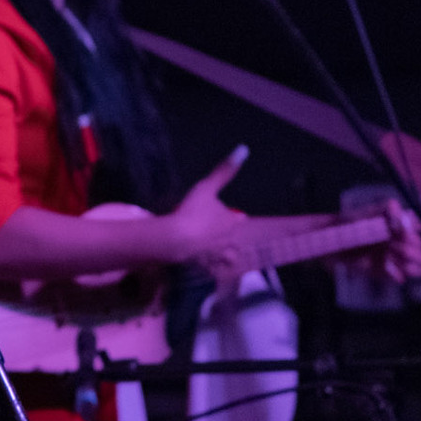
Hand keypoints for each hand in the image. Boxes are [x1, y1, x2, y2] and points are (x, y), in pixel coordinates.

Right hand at [162, 144, 252, 261]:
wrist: (177, 239)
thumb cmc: (193, 212)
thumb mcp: (207, 187)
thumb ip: (224, 171)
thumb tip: (244, 149)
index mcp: (231, 222)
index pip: (238, 219)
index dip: (233, 218)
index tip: (231, 217)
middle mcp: (229, 241)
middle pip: (235, 242)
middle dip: (230, 239)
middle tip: (220, 236)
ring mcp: (218, 257)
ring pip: (228, 259)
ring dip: (225, 257)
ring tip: (219, 255)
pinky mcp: (205, 269)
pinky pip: (212, 272)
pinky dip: (211, 270)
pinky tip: (205, 268)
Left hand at [329, 200, 420, 282]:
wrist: (333, 243)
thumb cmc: (350, 224)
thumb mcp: (368, 211)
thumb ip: (387, 208)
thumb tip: (405, 214)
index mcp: (400, 227)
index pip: (419, 230)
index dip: (412, 232)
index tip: (398, 231)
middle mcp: (401, 243)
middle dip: (408, 246)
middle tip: (389, 244)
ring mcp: (396, 259)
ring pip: (419, 265)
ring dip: (408, 260)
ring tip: (389, 254)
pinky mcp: (388, 273)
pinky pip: (402, 278)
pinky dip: (398, 273)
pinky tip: (385, 265)